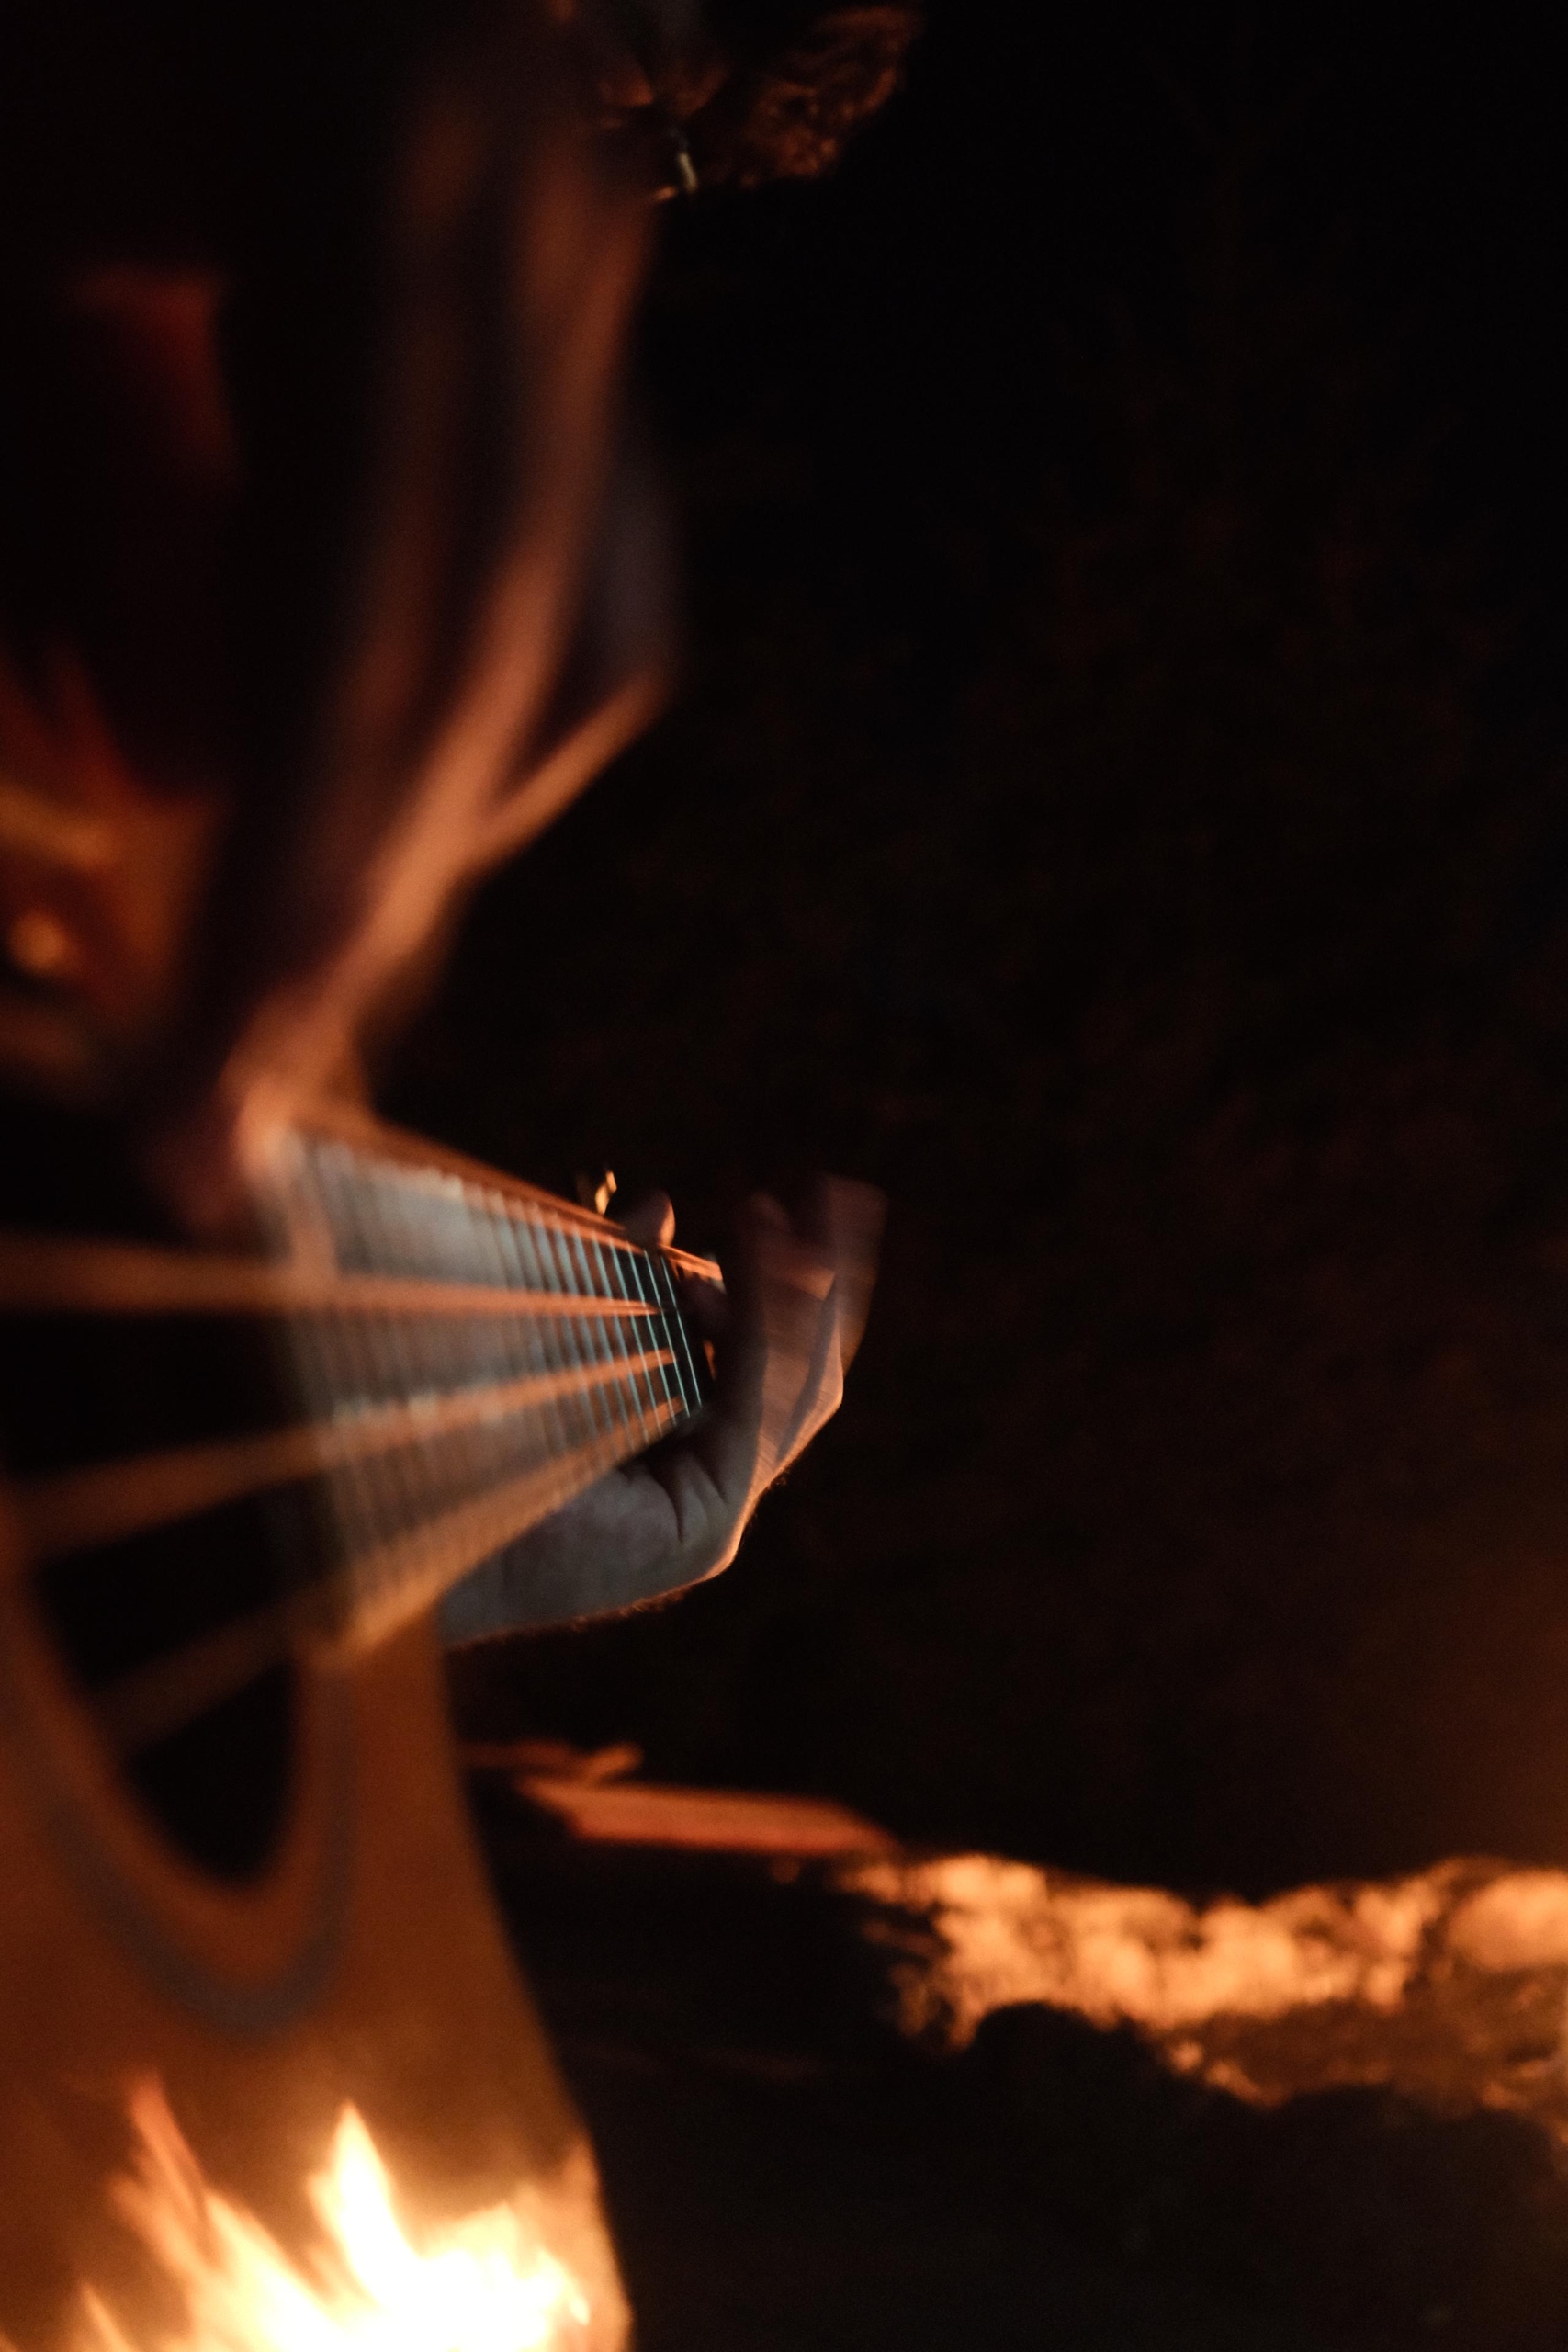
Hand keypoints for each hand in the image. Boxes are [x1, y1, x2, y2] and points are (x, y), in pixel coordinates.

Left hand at [437, 1177, 883, 1641]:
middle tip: (836, 1195)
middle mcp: (705, 1493)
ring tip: (774, 1215)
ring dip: (799, 1292)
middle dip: (822, 1281)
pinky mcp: (702, 1528)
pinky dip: (765, 1326)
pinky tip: (755, 1256)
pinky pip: (756, 1410)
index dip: (786, 1282)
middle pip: (803, 1376)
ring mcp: (710, 1517)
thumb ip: (615, 1281)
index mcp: (678, 1460)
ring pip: (794, 1389)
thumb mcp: (559, 1333)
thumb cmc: (450, 1429)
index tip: (777, 1203)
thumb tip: (664, 1204)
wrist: (398, 1513)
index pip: (769, 1364)